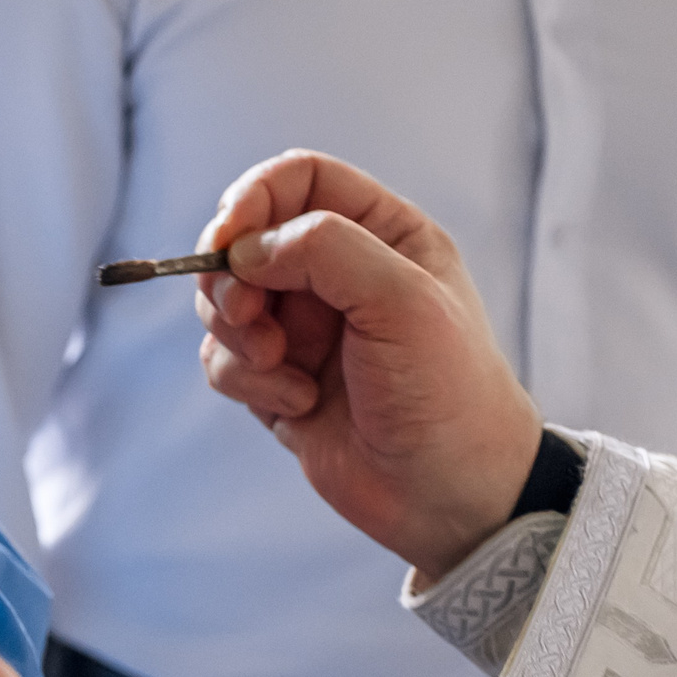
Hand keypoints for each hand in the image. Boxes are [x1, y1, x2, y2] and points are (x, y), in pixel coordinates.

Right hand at [194, 150, 543, 580]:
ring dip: (237, 334)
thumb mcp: (402, 300)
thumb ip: (325, 249)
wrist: (452, 496)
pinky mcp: (278, 380)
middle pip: (244, 239)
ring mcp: (304, 328)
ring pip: (224, 301)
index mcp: (382, 234)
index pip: (297, 180)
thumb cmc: (449, 393)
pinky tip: (298, 404)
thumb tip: (245, 249)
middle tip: (248, 316)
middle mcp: (338, 274)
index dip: (252, 198)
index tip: (227, 239)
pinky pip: (224, 359)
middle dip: (231, 278)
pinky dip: (246, 380)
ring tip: (282, 368)